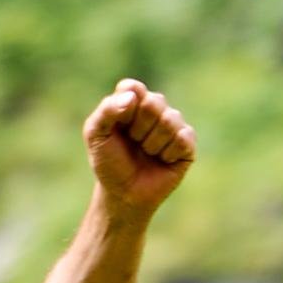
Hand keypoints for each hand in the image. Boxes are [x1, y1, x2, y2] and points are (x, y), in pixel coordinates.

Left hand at [84, 76, 195, 216]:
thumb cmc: (109, 163)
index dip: (125, 108)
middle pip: (153, 102)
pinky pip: (183, 138)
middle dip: (138, 128)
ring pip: (169, 120)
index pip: (132, 87)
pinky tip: (162, 160)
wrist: (124, 194)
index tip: (119, 126)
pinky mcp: (187, 143)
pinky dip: (168, 153)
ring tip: (146, 153)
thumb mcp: (96, 136)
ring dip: (152, 143)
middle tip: (133, 142)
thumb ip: (106, 111)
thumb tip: (132, 97)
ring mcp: (173, 124)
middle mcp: (155, 108)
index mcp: (131, 101)